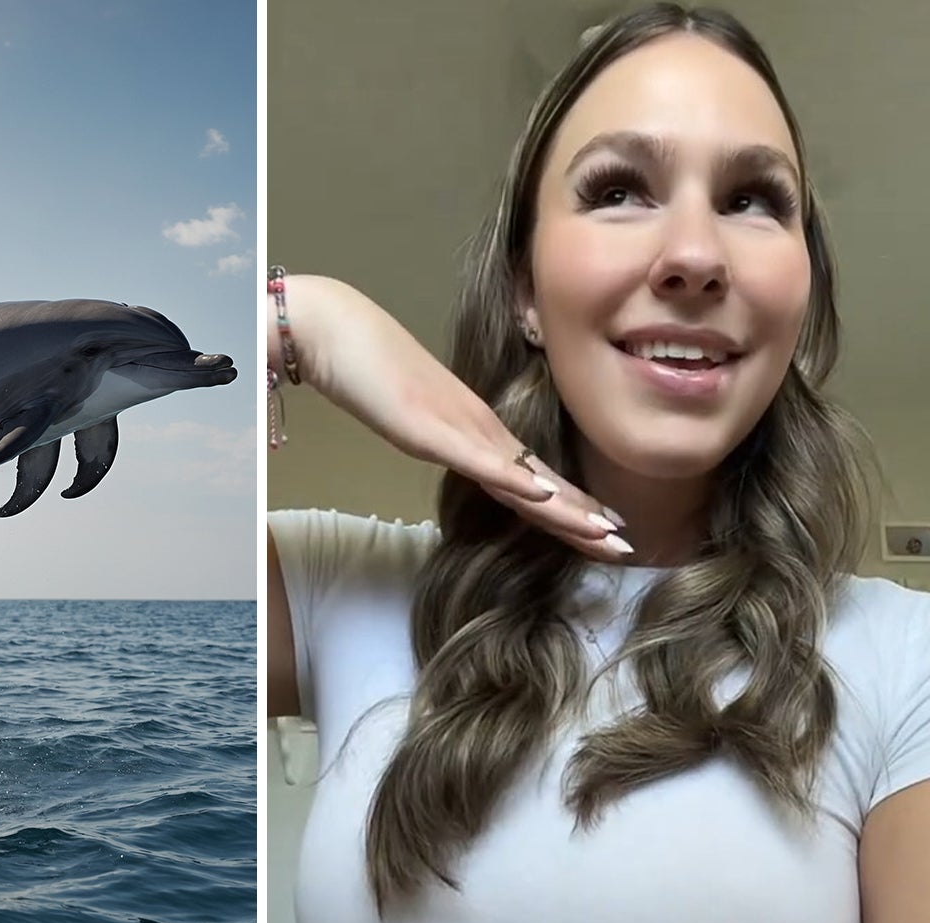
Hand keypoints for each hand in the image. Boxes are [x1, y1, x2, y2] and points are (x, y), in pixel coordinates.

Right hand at [275, 274, 632, 560]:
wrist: (336, 333)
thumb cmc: (367, 368)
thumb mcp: (410, 414)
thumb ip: (437, 434)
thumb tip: (455, 453)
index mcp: (474, 430)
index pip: (531, 477)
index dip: (570, 506)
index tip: (606, 530)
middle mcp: (478, 430)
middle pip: (539, 485)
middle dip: (584, 519)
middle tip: (627, 547)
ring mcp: (458, 430)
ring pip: (523, 479)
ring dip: (567, 510)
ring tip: (608, 535)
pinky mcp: (432, 430)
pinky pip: (479, 461)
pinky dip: (514, 481)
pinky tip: (543, 497)